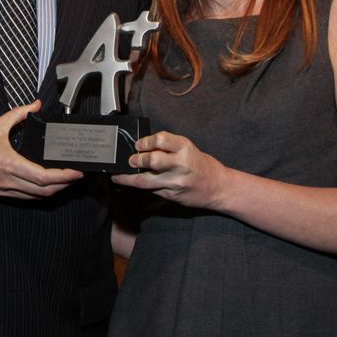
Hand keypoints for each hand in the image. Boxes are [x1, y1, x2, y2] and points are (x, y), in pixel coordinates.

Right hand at [0, 101, 82, 198]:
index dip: (63, 176)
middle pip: (44, 191)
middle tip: (76, 176)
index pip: (43, 177)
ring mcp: (6, 190)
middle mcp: (10, 181)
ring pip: (36, 197)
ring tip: (65, 180)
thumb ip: (17, 114)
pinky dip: (40, 194)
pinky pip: (26, 197)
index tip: (75, 172)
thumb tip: (34, 105)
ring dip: (54, 191)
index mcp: (10, 164)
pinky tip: (45, 186)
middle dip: (64, 185)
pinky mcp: (2, 193)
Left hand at [111, 131, 225, 210]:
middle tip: (130, 160)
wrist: (218, 188)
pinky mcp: (172, 195)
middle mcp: (181, 165)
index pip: (161, 140)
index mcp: (185, 148)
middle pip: (152, 161)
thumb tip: (144, 147)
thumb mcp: (188, 149)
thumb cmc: (202, 165)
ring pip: (146, 180)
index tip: (138, 144)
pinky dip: (139, 186)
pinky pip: (151, 190)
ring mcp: (176, 182)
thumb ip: (169, 147)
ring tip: (118, 176)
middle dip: (137, 159)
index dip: (146, 141)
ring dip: (128, 178)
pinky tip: (130, 184)